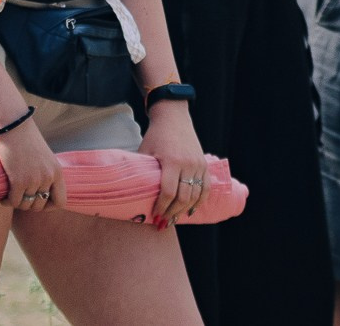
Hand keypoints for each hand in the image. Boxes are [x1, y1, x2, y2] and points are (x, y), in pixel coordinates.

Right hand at [0, 118, 65, 213]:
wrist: (15, 124)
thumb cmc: (27, 137)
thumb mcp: (45, 157)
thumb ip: (46, 172)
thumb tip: (40, 190)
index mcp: (57, 172)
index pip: (61, 202)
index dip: (49, 206)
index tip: (38, 201)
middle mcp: (48, 178)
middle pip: (40, 206)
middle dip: (29, 205)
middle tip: (20, 197)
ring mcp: (34, 180)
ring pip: (26, 205)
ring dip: (17, 203)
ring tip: (10, 197)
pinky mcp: (18, 180)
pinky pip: (14, 201)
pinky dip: (7, 201)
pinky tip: (3, 197)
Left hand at [141, 103, 207, 226]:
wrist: (173, 118)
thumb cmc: (156, 135)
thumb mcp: (145, 150)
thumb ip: (144, 170)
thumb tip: (134, 192)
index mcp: (171, 161)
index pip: (168, 192)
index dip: (161, 206)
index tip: (155, 215)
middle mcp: (188, 164)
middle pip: (183, 197)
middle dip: (172, 212)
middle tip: (163, 221)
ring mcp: (198, 165)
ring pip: (195, 196)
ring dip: (184, 210)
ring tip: (174, 218)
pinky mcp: (204, 165)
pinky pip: (206, 189)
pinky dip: (199, 202)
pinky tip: (190, 210)